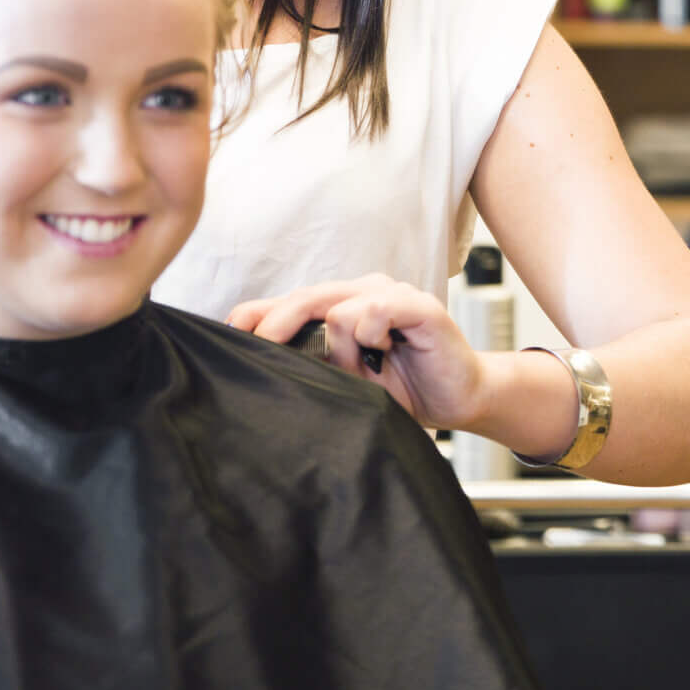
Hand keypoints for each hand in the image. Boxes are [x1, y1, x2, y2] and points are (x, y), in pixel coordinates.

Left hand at [231, 274, 485, 431]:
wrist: (460, 398)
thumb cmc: (405, 388)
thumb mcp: (348, 379)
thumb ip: (316, 362)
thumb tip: (267, 360)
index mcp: (346, 305)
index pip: (292, 301)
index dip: (258, 313)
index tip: (230, 333)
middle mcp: (366, 292)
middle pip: (307, 296)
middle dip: (277, 321)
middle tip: (259, 346)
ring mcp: (394, 295)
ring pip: (339, 307)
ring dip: (341, 348)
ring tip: (366, 369)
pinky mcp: (420, 306)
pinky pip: (377, 308)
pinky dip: (371, 330)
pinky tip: (383, 348)